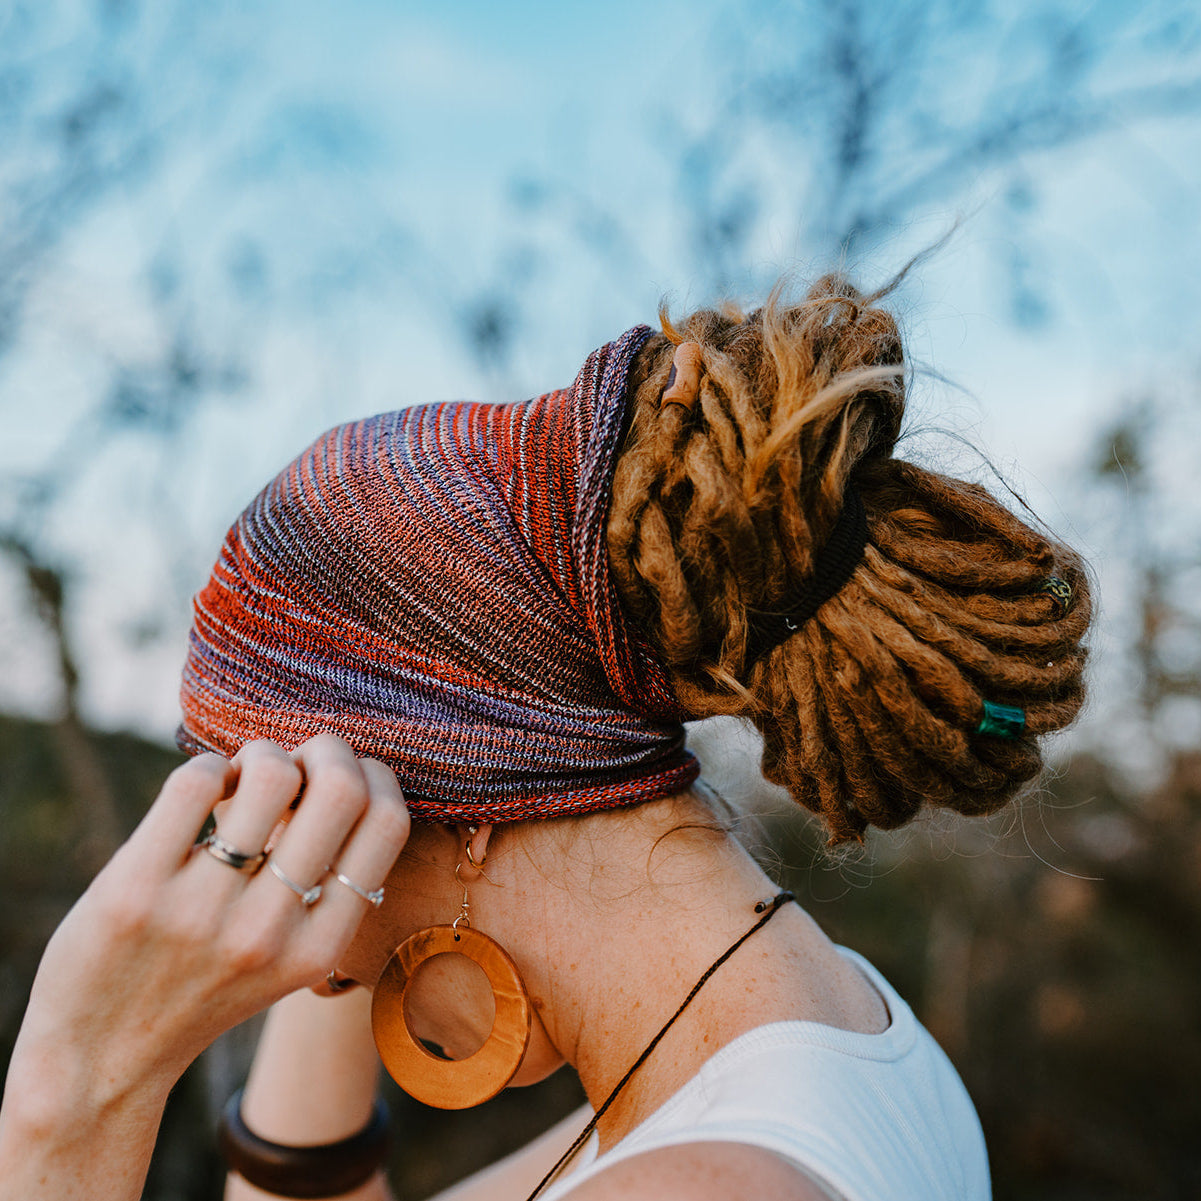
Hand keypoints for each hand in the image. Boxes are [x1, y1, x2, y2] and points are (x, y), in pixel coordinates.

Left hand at [9, 736, 408, 1112]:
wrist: (98, 1060)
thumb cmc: (201, 990)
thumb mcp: (286, 963)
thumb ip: (324, 893)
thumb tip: (346, 777)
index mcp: (319, 949)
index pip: (386, 824)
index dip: (375, 775)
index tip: (348, 775)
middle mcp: (268, 932)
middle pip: (341, 788)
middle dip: (328, 748)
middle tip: (301, 759)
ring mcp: (200, 911)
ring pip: (270, 774)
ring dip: (263, 753)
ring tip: (244, 775)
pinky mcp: (134, 890)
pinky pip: (195, 783)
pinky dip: (208, 766)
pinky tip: (202, 791)